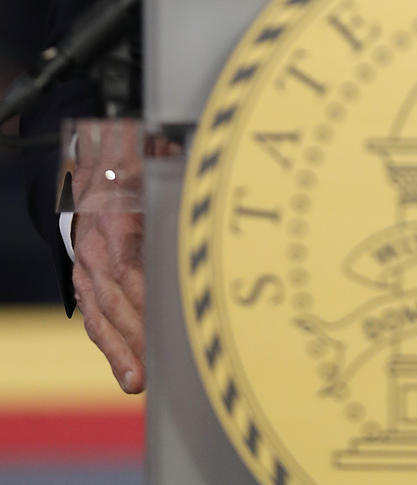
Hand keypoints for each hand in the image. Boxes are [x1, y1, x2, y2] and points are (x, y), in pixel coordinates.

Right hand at [68, 121, 174, 394]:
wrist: (93, 164)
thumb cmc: (139, 161)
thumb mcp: (158, 157)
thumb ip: (179, 171)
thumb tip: (212, 181)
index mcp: (117, 212)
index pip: (131, 260)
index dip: (148, 291)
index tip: (173, 312)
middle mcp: (97, 243)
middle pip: (118, 293)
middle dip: (141, 328)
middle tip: (167, 357)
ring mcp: (86, 265)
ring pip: (103, 313)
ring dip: (125, 349)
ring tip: (143, 381)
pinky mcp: (82, 283)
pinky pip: (94, 321)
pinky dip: (112, 351)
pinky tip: (131, 376)